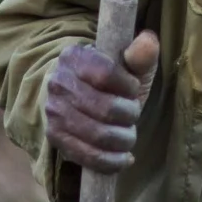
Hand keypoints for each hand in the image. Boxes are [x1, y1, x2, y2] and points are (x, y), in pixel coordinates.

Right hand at [43, 28, 159, 172]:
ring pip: (98, 135)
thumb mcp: (128, 64)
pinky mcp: (55, 137)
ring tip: (129, 135)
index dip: (128, 86)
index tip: (133, 89)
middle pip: (105, 109)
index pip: (106, 74)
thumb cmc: (110, 79)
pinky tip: (123, 158)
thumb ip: (140, 54)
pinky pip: (87, 157)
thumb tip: (148, 40)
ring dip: (124, 139)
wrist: (77, 96)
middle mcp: (58, 83)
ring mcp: (54, 112)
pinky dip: (111, 161)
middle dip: (130, 115)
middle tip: (134, 114)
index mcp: (74, 56)